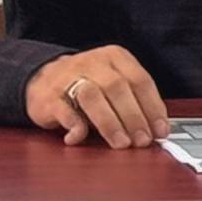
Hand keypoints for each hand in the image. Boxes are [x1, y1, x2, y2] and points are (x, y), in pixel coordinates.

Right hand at [28, 46, 169, 149]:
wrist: (41, 80)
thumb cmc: (86, 85)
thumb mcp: (113, 83)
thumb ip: (133, 100)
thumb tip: (156, 128)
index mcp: (114, 57)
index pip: (140, 80)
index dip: (153, 107)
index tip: (160, 130)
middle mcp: (92, 63)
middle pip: (118, 88)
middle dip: (134, 117)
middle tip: (142, 140)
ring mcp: (67, 77)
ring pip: (93, 96)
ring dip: (110, 123)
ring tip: (121, 143)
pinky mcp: (48, 96)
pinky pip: (64, 110)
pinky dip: (75, 126)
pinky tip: (81, 137)